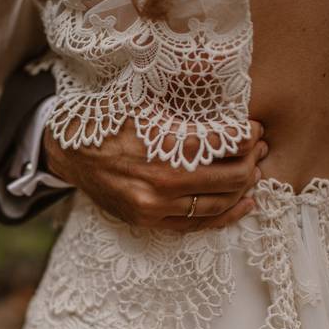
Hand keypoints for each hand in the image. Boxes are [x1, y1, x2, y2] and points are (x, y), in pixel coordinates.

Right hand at [42, 120, 267, 231]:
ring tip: (253, 172)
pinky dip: (227, 215)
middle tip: (259, 148)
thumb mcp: (147, 103)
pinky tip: (244, 203)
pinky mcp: (150, 222)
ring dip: (244, 187)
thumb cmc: (110, 122)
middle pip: (231, 176)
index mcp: (165, 146)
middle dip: (252, 160)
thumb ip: (187, 111)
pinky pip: (199, 225)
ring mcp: (156, 207)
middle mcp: (164, 182)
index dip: (248, 136)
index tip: (254, 128)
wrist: (70, 153)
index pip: (227, 144)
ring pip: (219, 203)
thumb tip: (229, 110)